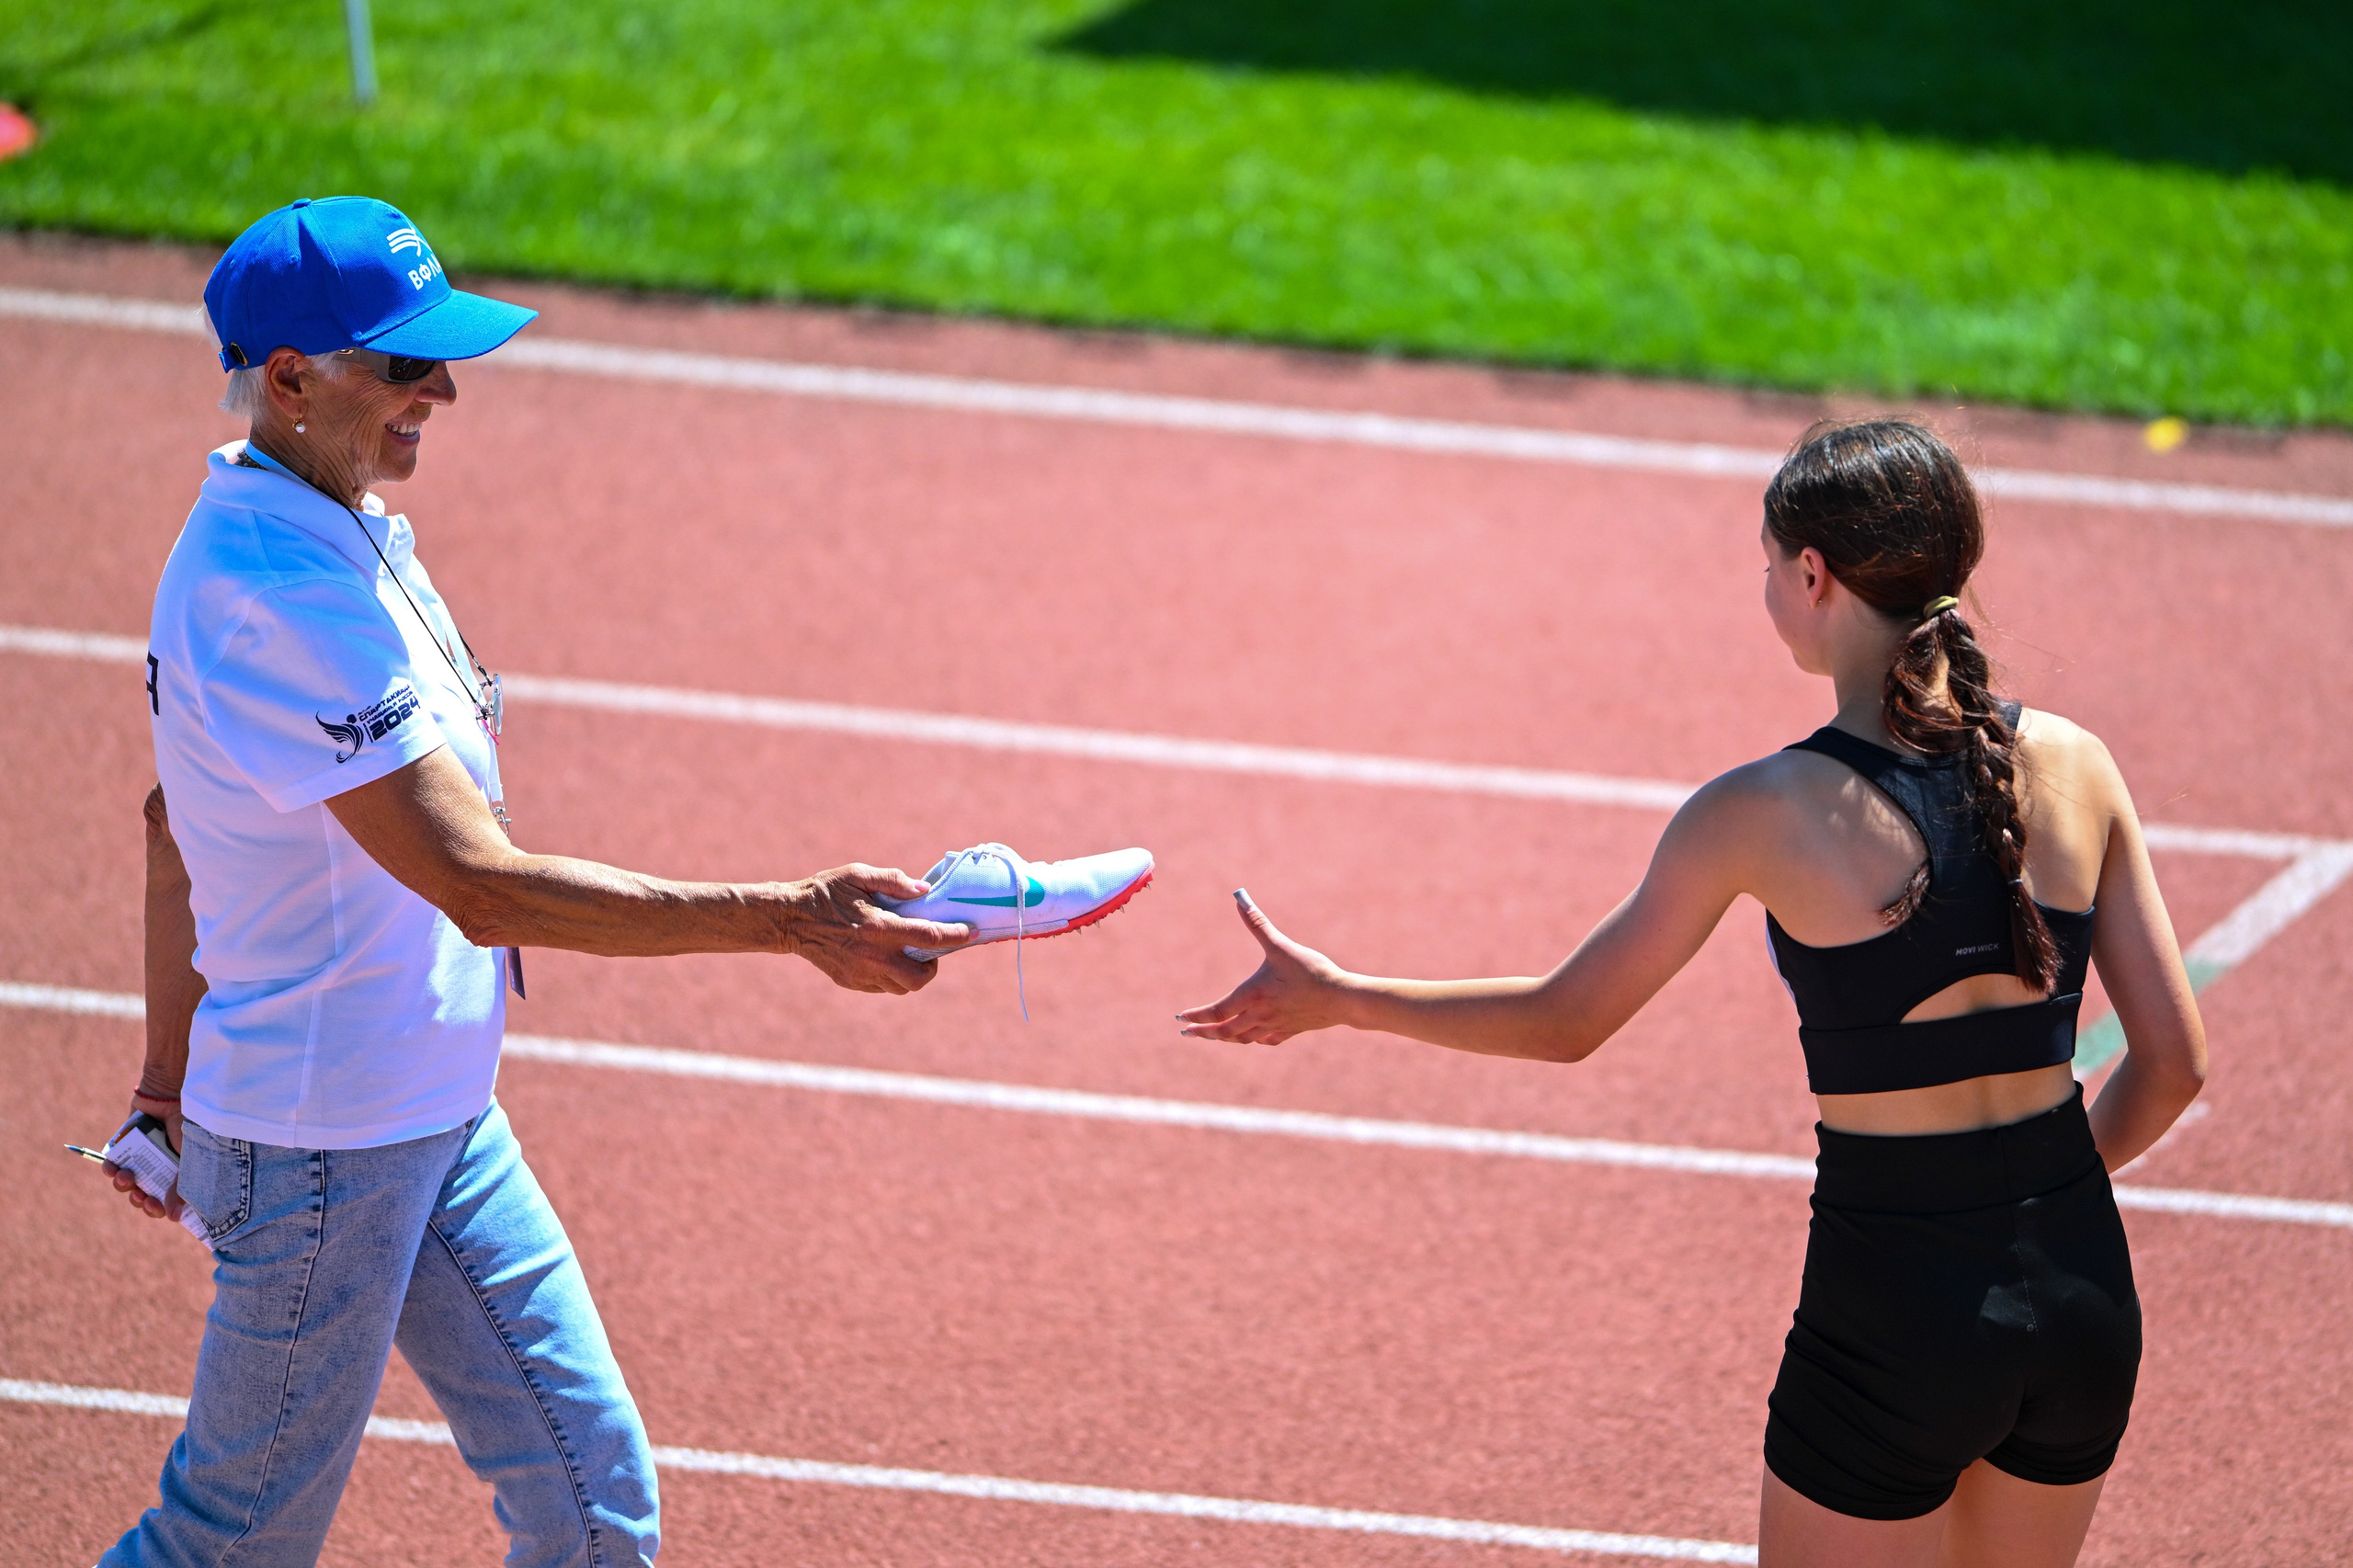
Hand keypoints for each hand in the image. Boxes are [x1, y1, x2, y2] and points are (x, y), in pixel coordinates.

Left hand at [103, 1093, 185, 1222]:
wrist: (170, 1093)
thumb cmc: (189, 1124)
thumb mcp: (190, 1158)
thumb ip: (180, 1187)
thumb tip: (173, 1217)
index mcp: (180, 1172)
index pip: (168, 1200)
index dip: (159, 1209)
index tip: (154, 1207)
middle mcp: (160, 1166)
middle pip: (145, 1195)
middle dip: (139, 1200)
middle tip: (140, 1196)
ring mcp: (142, 1157)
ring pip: (127, 1183)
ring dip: (123, 1186)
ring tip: (125, 1177)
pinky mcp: (125, 1146)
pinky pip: (112, 1165)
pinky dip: (109, 1170)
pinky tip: (111, 1168)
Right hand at [785, 864, 972, 993]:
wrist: (789, 919)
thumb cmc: (827, 892)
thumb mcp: (858, 875)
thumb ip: (893, 881)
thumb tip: (924, 890)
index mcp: (878, 926)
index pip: (929, 937)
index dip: (956, 936)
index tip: (970, 932)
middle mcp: (872, 955)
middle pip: (921, 977)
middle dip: (934, 966)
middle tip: (929, 950)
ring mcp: (860, 973)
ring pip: (903, 987)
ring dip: (913, 974)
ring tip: (907, 954)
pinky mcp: (851, 982)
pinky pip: (883, 988)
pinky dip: (892, 977)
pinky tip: (886, 958)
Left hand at [1176, 890, 1354, 1044]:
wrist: (1344, 998)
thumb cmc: (1312, 971)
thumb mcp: (1281, 945)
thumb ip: (1257, 923)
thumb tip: (1239, 897)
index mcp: (1252, 995)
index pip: (1216, 1012)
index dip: (1196, 1016)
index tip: (1181, 1018)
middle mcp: (1260, 1015)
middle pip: (1224, 1031)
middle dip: (1203, 1032)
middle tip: (1188, 1032)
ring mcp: (1275, 1026)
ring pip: (1243, 1038)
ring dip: (1224, 1038)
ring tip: (1213, 1036)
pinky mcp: (1291, 1031)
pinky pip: (1266, 1041)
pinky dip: (1253, 1040)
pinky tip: (1253, 1038)